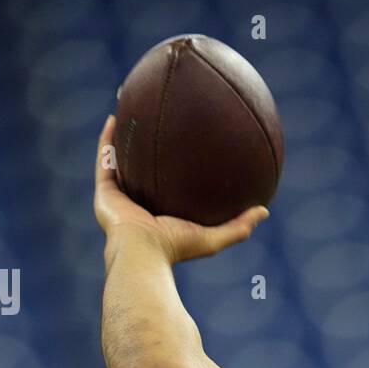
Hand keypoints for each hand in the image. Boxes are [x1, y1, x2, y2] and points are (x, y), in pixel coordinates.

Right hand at [92, 114, 268, 265]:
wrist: (142, 253)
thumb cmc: (176, 248)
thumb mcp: (213, 237)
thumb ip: (239, 226)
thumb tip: (265, 212)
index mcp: (159, 216)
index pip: (165, 190)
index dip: (172, 172)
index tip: (185, 151)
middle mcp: (137, 207)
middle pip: (142, 173)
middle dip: (147, 151)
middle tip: (159, 126)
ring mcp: (118, 200)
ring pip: (120, 163)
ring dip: (124, 140)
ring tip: (132, 115)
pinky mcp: (104, 193)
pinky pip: (104, 160)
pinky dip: (108, 141)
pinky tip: (116, 118)